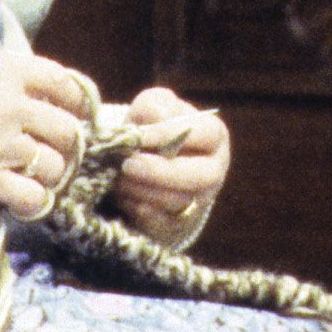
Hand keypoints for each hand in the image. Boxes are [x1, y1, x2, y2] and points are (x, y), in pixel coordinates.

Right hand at [0, 49, 95, 216]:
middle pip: (67, 130)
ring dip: (49, 173)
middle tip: (57, 150)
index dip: (78, 103)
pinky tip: (25, 196)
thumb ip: (8, 69)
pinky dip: (35, 200)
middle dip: (66, 143)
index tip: (77, 113)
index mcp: (11, 72)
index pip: (67, 85)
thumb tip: (36, 80)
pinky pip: (33, 197)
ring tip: (35, 174)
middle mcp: (14, 107)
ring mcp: (2, 145)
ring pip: (53, 166)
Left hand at [112, 86, 229, 242]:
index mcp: (214, 136)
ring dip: (143, 190)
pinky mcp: (179, 225)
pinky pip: (164, 224)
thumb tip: (153, 120)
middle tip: (127, 164)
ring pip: (179, 202)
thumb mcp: (151, 107)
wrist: (142, 161)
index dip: (170, 134)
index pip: (205, 134)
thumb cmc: (150, 127)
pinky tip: (122, 196)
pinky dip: (139, 210)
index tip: (139, 135)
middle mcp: (214, 170)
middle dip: (160, 172)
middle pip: (202, 177)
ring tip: (118, 177)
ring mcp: (200, 200)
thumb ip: (153, 106)